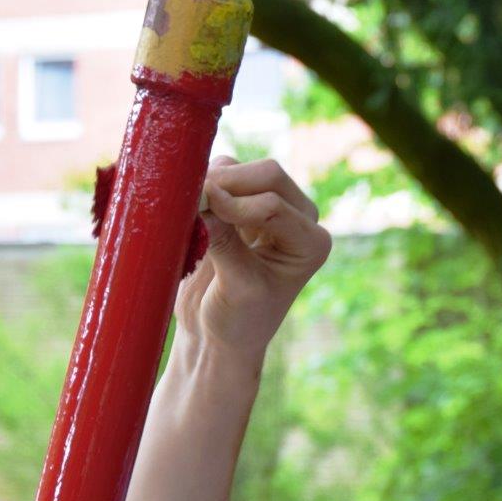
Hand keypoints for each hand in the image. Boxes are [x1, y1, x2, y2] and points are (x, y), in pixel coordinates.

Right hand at [175, 156, 332, 361]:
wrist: (218, 331)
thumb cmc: (237, 321)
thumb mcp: (237, 288)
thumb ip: (224, 243)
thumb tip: (202, 195)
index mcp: (311, 243)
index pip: (275, 206)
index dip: (235, 206)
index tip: (202, 219)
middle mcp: (299, 218)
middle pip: (267, 174)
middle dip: (227, 184)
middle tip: (192, 203)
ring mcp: (269, 204)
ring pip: (240, 168)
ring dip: (211, 182)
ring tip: (190, 214)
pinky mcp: (239, 201)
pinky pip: (220, 172)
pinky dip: (201, 183)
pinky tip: (190, 210)